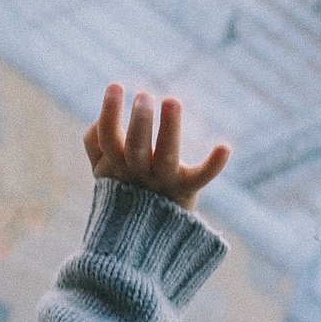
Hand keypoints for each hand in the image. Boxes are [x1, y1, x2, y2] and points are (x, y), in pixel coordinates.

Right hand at [83, 84, 229, 211]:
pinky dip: (213, 164)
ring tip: (171, 101)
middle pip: (136, 147)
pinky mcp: (187, 189)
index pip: (106, 138)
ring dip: (169, 130)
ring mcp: (163, 182)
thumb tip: (99, 118)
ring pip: (166, 156)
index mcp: (115, 167)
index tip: (115, 85)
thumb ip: (95, 144)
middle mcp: (138, 174)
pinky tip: (225, 146)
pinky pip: (201, 177)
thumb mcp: (103, 171)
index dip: (109, 112)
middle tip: (145, 95)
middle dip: (140, 122)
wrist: (145, 236)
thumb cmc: (123, 191)